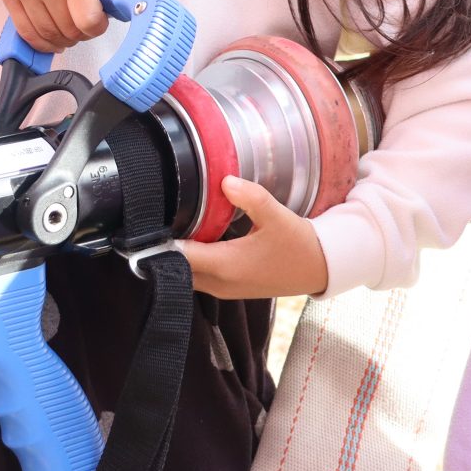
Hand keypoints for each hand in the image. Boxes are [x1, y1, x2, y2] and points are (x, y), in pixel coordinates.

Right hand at [0, 0, 143, 51]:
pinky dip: (42, 39)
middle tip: (86, 15)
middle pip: (68, 32)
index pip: (87, 22)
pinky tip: (53, 29)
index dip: (97, 25)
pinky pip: (26, 33)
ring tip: (70, 19)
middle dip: (81, 31)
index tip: (100, 15)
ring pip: (47, 36)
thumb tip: (155, 14)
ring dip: (63, 37)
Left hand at [175, 176, 329, 299]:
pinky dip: (192, 259)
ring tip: (175, 223)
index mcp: (226, 266)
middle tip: (161, 216)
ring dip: (179, 253)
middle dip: (166, 245)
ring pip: (186, 272)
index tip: (152, 220)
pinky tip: (195, 236)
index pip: (179, 256)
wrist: (319, 268)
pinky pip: (198, 275)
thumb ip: (250, 198)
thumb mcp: (276, 216)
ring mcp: (223, 289)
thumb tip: (224, 181)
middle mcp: (219, 283)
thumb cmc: (298, 245)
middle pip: (176, 266)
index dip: (162, 240)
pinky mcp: (228, 288)